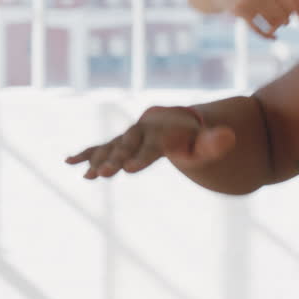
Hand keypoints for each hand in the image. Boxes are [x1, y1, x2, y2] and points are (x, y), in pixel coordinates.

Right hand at [65, 106, 237, 178]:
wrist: (181, 121)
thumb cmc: (198, 137)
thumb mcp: (211, 143)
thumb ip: (216, 141)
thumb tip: (230, 136)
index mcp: (163, 128)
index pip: (151, 145)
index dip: (140, 157)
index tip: (128, 169)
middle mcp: (142, 129)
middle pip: (127, 144)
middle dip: (116, 158)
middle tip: (106, 173)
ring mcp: (130, 135)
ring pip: (112, 147)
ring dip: (100, 160)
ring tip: (90, 176)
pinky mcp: (121, 142)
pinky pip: (101, 147)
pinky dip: (86, 154)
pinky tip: (68, 162)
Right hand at [214, 0, 298, 38]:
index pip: (296, 0)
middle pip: (285, 13)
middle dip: (287, 20)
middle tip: (285, 22)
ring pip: (272, 21)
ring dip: (277, 27)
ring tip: (277, 26)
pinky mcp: (240, 10)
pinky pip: (258, 28)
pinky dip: (267, 36)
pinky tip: (272, 37)